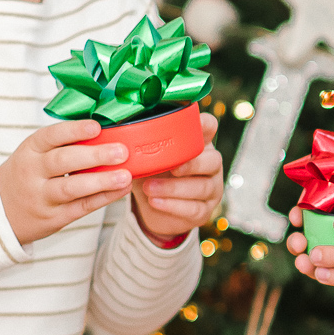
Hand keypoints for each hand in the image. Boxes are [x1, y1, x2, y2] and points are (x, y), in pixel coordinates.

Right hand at [0, 119, 131, 246]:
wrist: (0, 211)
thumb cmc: (27, 175)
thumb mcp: (33, 154)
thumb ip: (62, 144)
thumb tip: (106, 130)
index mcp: (30, 150)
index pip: (50, 136)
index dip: (74, 131)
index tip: (96, 127)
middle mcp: (33, 172)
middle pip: (62, 161)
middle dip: (94, 155)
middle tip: (121, 151)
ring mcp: (42, 197)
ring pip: (71, 188)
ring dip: (101, 181)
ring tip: (125, 175)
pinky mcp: (54, 217)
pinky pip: (81, 207)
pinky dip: (103, 198)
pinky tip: (121, 189)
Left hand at [133, 112, 222, 241]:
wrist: (154, 207)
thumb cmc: (153, 175)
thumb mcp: (147, 159)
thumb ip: (142, 147)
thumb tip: (120, 134)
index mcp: (198, 145)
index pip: (209, 127)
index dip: (205, 124)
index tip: (193, 124)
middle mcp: (210, 165)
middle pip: (213, 160)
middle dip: (192, 164)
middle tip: (172, 168)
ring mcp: (211, 189)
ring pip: (202, 187)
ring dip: (173, 188)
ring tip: (148, 188)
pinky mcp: (204, 211)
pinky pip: (194, 208)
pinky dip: (172, 205)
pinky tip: (155, 201)